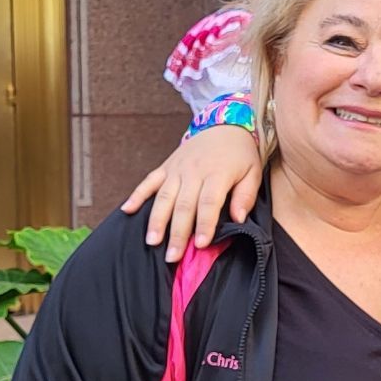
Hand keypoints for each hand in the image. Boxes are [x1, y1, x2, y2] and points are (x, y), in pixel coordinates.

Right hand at [121, 126, 263, 261]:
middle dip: (177, 232)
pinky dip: (137, 195)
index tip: (201, 244)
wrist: (224, 124)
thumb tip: (238, 218)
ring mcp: (177, 169)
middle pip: (183, 205)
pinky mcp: (166, 166)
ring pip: (163, 196)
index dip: (205, 224)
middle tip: (173, 256)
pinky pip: (149, 181)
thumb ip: (246, 196)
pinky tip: (127, 210)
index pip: (209, 202)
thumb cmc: (240, 154)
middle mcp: (194, 171)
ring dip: (156, 220)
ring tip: (151, 241)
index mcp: (217, 174)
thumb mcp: (253, 172)